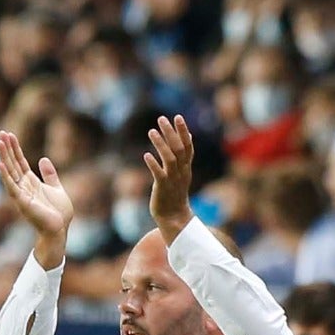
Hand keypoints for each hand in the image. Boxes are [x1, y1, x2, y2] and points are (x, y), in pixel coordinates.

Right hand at [0, 129, 72, 267]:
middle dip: (7, 149)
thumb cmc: (58, 213)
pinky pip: (12, 188)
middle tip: (0, 132)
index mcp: (31, 183)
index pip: (20, 162)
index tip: (9, 134)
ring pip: (10, 173)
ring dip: (3, 157)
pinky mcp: (22, 203)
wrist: (60, 230)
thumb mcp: (56, 188)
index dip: (15, 148)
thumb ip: (50, 174)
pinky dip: (5, 177)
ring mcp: (21, 195)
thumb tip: (43, 159)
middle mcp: (23, 187)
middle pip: (12, 164)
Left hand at [143, 114, 193, 241]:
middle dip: (171, 133)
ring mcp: (172, 180)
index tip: (178, 117)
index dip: (184, 131)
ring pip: (170, 159)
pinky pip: (159, 174)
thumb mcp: (181, 173)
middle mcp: (181, 171)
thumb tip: (187, 136)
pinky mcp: (163, 188)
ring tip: (151, 131)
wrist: (174, 218)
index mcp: (186, 167)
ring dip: (161, 144)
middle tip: (161, 119)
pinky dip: (153, 164)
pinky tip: (146, 155)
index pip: (188, 146)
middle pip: (179, 148)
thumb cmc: (174, 194)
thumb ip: (182, 156)